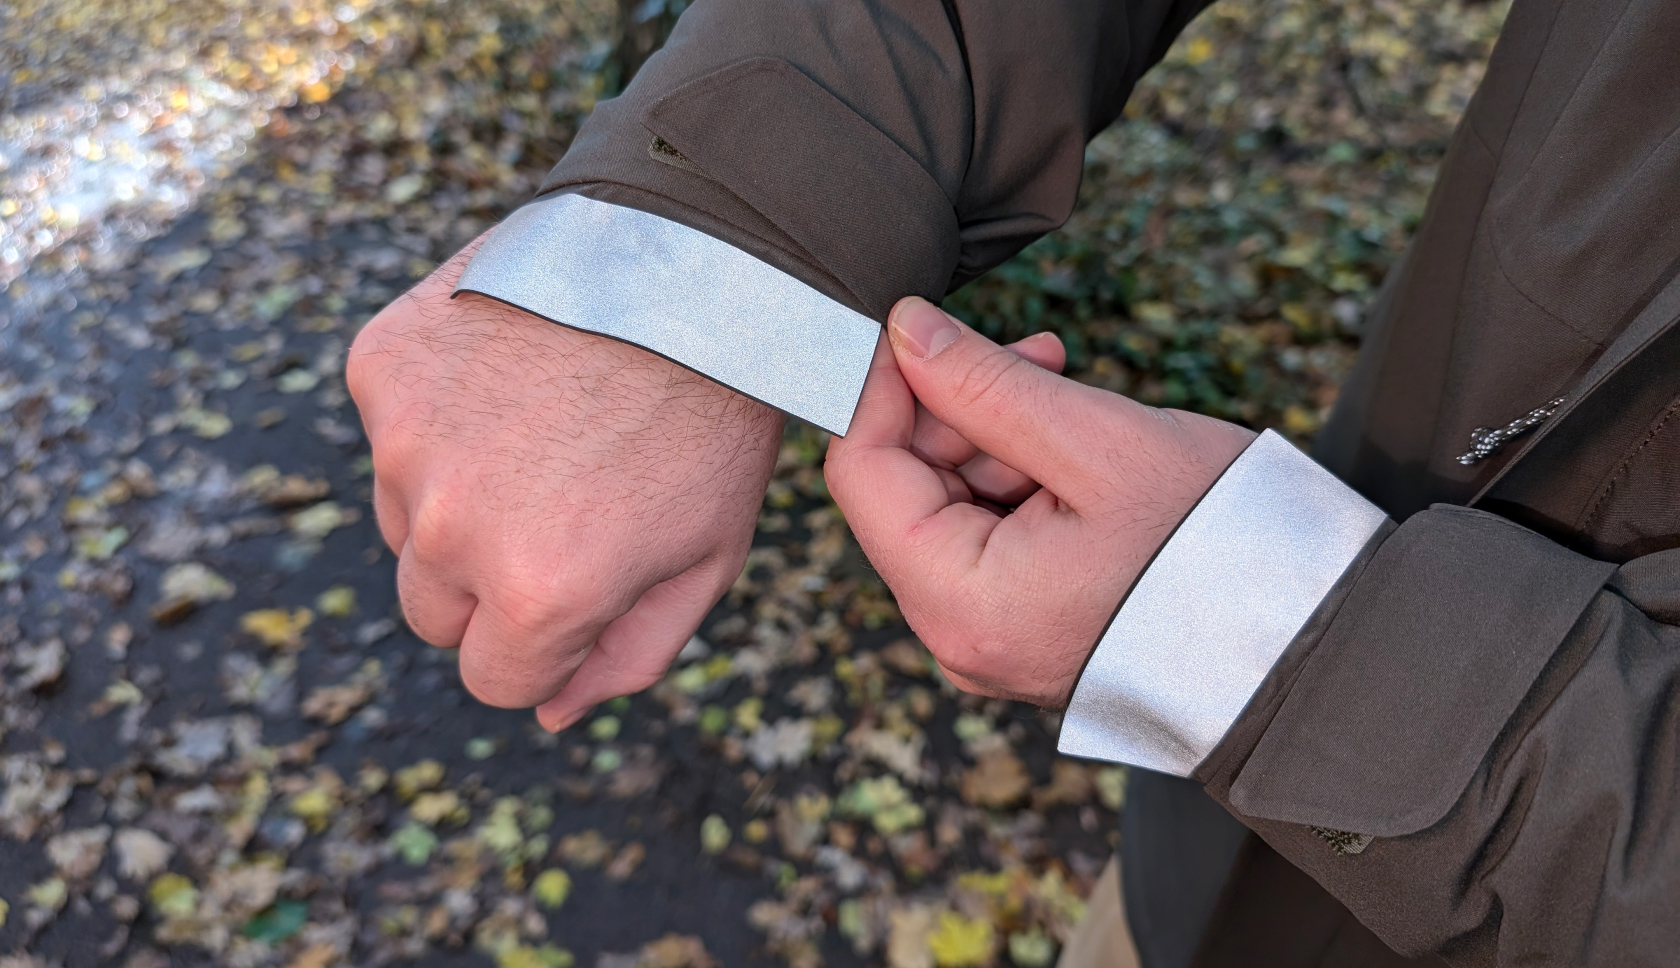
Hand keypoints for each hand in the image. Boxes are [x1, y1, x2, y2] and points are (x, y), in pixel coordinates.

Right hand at [347, 235, 783, 729]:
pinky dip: (437, 418)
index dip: (545, 642)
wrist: (692, 264)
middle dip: (491, 583)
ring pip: (406, 523)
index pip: (494, 678)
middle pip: (434, 612)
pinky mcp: (381, 367)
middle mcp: (453, 528)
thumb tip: (550, 715)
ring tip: (544, 430)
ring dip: (457, 499)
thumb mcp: (707, 557)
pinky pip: (392, 433)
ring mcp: (406, 442)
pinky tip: (511, 376)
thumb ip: (627, 656)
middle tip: (564, 505)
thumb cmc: (714, 421)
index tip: (582, 588)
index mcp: (540, 592)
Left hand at [824, 297, 1255, 706]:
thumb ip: (985, 385)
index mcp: (961, 602)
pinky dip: (1019, 479)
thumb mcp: (1097, 443)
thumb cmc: (1216, 545)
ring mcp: (989, 639)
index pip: (862, 474)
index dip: (882, 387)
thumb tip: (902, 330)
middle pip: (904, 491)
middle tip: (1034, 355)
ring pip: (949, 507)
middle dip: (956, 407)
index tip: (921, 326)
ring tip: (1070, 389)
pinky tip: (1074, 443)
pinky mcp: (1023, 629)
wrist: (1304, 641)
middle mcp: (959, 635)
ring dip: (995, 435)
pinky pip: (989, 538)